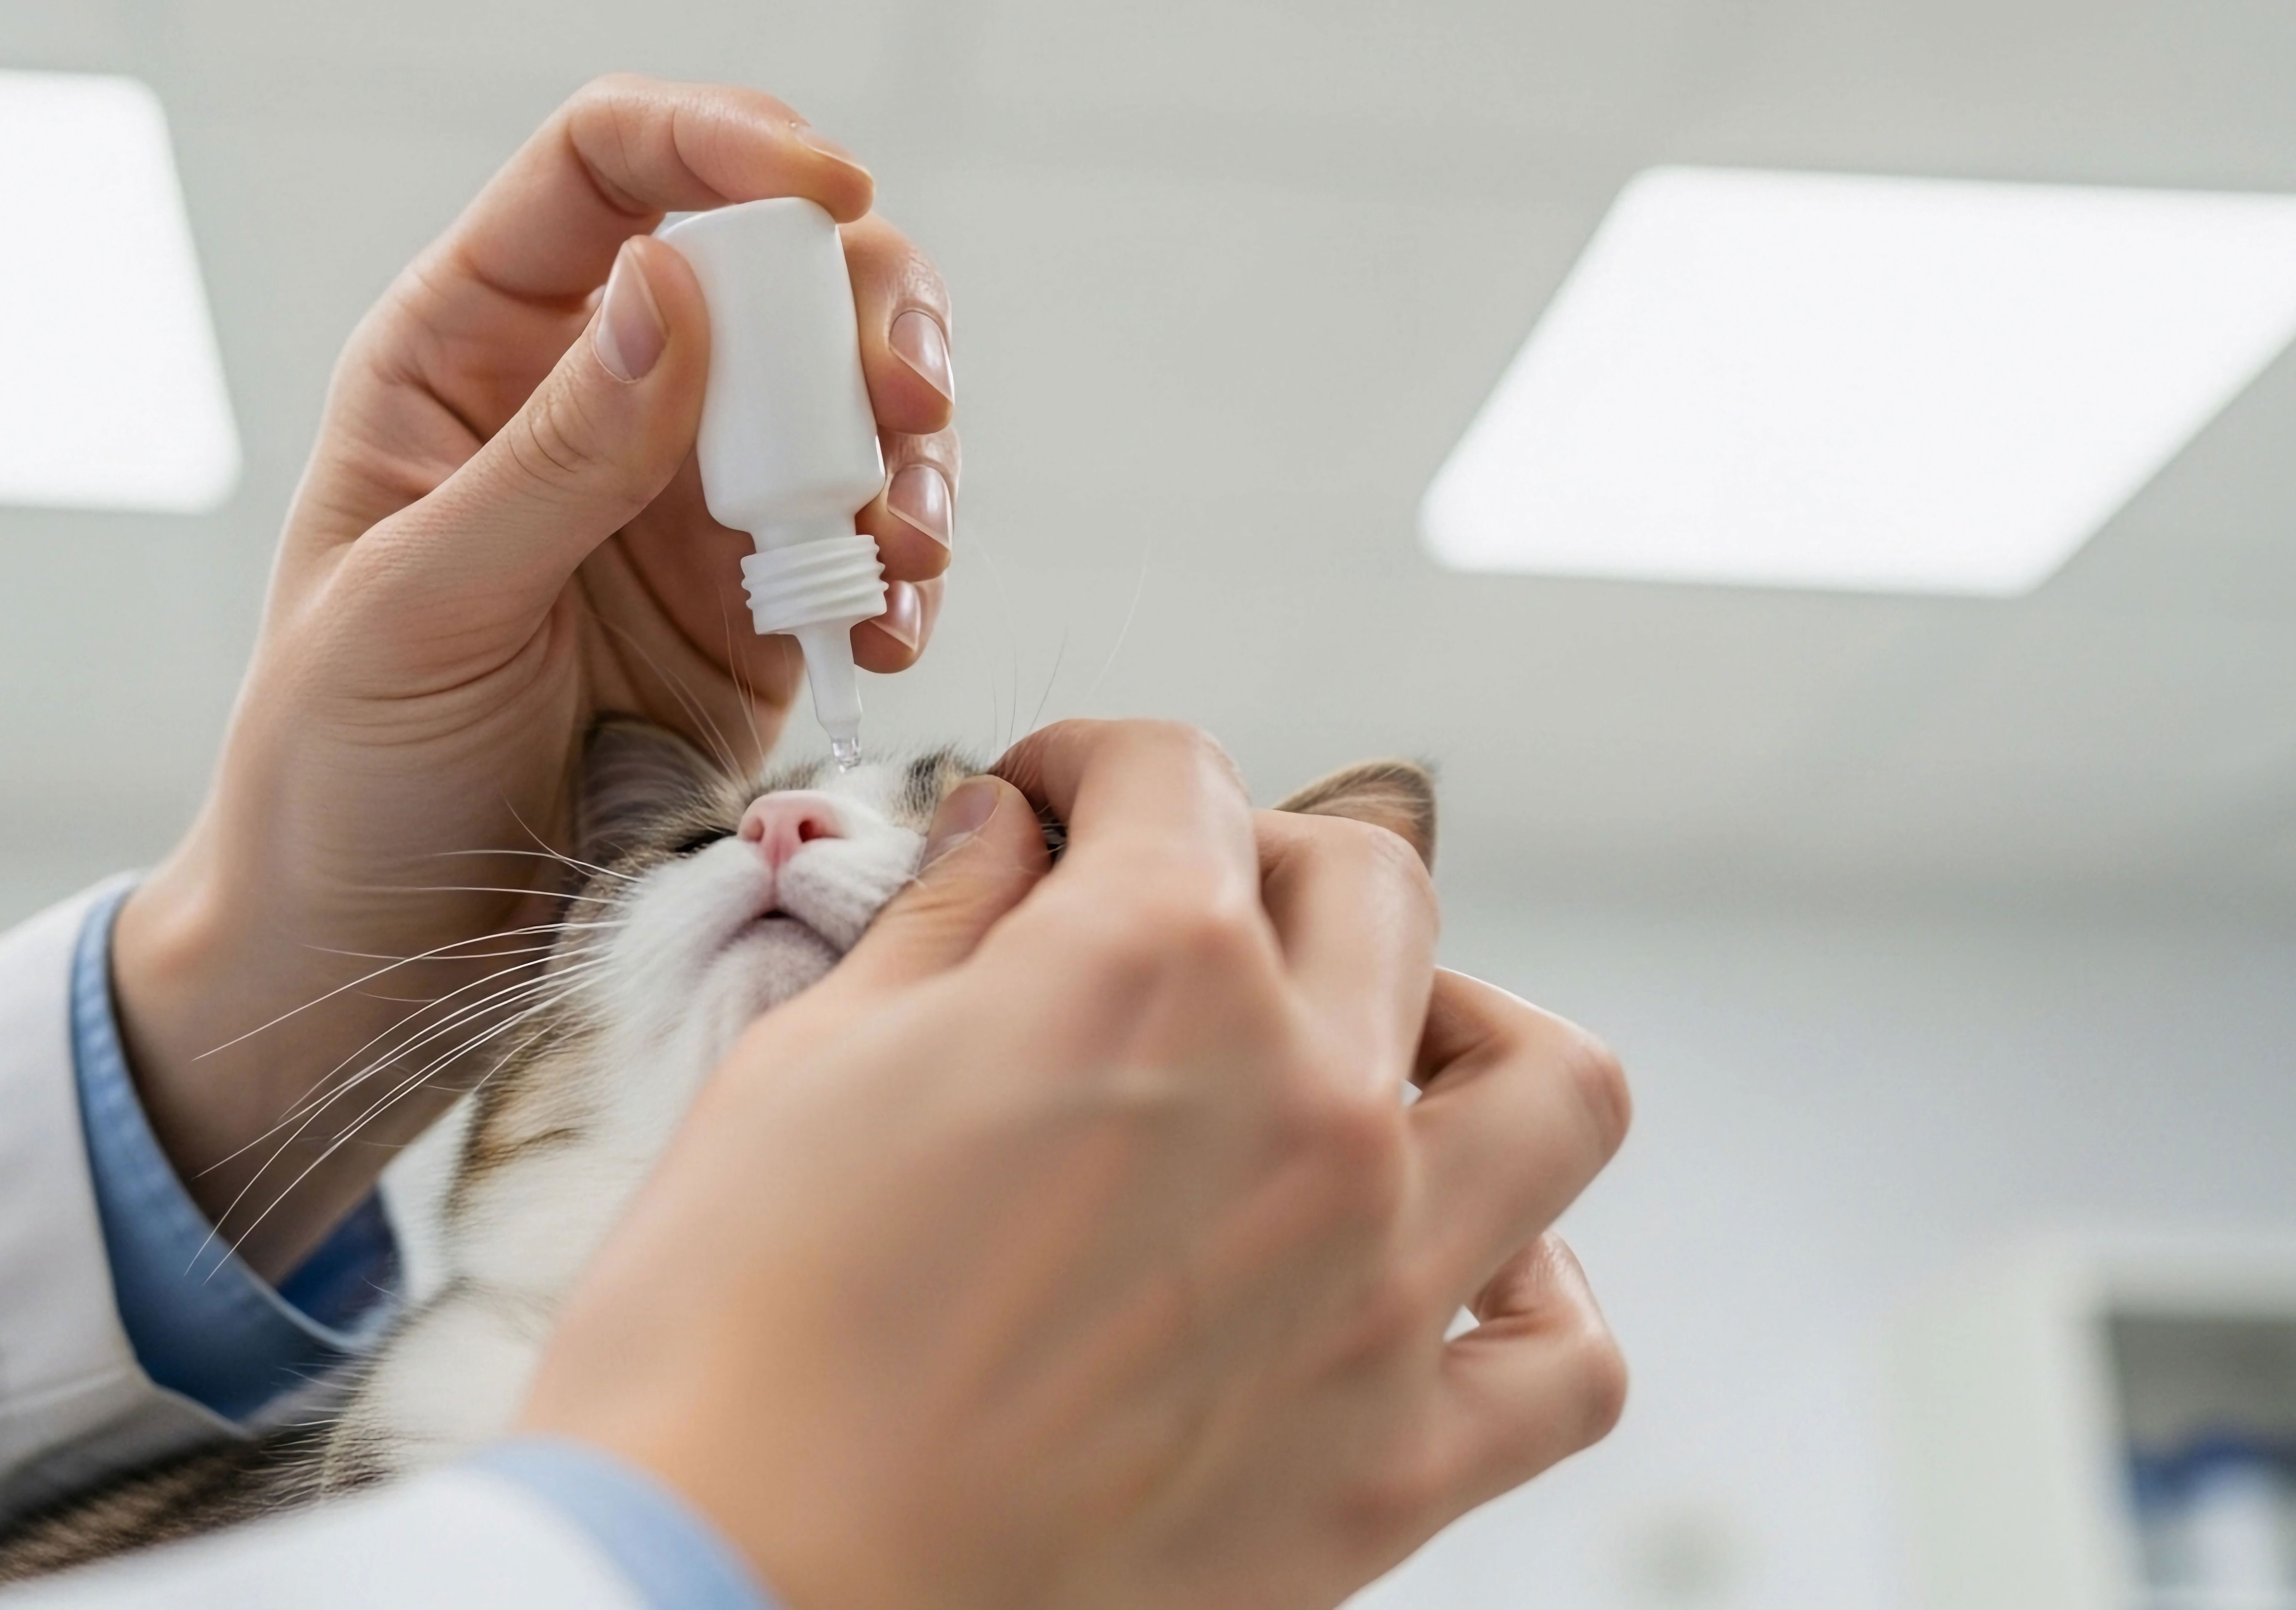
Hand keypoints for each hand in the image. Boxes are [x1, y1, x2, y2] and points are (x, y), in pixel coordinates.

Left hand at [115, 78, 961, 1273]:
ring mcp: (687, 502)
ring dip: (908, 443)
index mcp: (469, 354)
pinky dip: (907, 566)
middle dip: (865, 306)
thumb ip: (552, 456)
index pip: (606, 169)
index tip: (828, 187)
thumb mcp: (417, 610)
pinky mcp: (758, 608)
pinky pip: (871, 539)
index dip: (722, 141)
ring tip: (904, 543)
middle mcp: (595, 399)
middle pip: (771, 262)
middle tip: (908, 401)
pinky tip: (888, 629)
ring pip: (846, 391)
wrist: (371, 957)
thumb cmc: (339, 773)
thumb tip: (669, 284)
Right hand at [518, 720, 1632, 1609]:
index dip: (1092, 768)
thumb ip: (942, 926)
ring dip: (1466, 1034)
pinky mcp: (1393, 1466)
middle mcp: (1304, 1102)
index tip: (1049, 808)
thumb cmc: (727, 1340)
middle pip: (1369, 889)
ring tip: (1371, 1058)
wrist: (732, 1592)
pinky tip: (1441, 1272)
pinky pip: (1568, 1357)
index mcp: (1146, 971)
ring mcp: (1377, 1288)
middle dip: (1258, 864)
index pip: (1175, 778)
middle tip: (1169, 916)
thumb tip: (1006, 838)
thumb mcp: (807, 1066)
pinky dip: (1536, 1294)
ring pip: (1549, 1085)